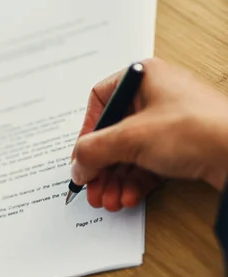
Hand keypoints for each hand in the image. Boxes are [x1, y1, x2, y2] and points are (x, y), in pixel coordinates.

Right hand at [72, 58, 227, 210]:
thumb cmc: (198, 128)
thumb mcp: (132, 137)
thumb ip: (94, 151)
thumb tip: (77, 165)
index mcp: (142, 77)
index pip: (100, 102)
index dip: (87, 133)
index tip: (82, 158)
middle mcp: (155, 96)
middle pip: (113, 134)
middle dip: (101, 167)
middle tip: (94, 189)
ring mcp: (170, 122)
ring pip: (130, 153)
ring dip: (116, 180)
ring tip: (111, 199)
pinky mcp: (183, 145)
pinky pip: (149, 163)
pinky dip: (136, 182)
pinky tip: (130, 197)